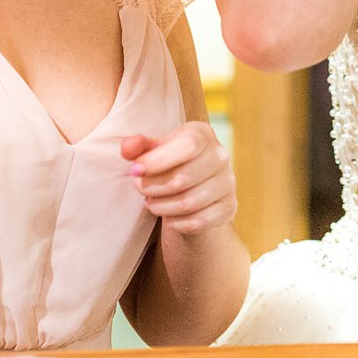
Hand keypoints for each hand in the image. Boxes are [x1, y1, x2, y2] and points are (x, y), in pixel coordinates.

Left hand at [121, 124, 236, 234]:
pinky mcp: (229, 207)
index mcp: (203, 134)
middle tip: (139, 188)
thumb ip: (139, 147)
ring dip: (161, 206)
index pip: (188, 146)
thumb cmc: (170, 164)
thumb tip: (128, 147)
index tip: (135, 170)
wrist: (194, 187)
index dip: (158, 160)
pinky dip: (177, 223)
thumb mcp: (154, 151)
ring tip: (150, 202)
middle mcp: (220, 156)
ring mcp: (227, 183)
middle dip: (153, 187)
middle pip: (184, 178)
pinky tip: (168, 217)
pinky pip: (199, 221)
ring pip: (189, 203)